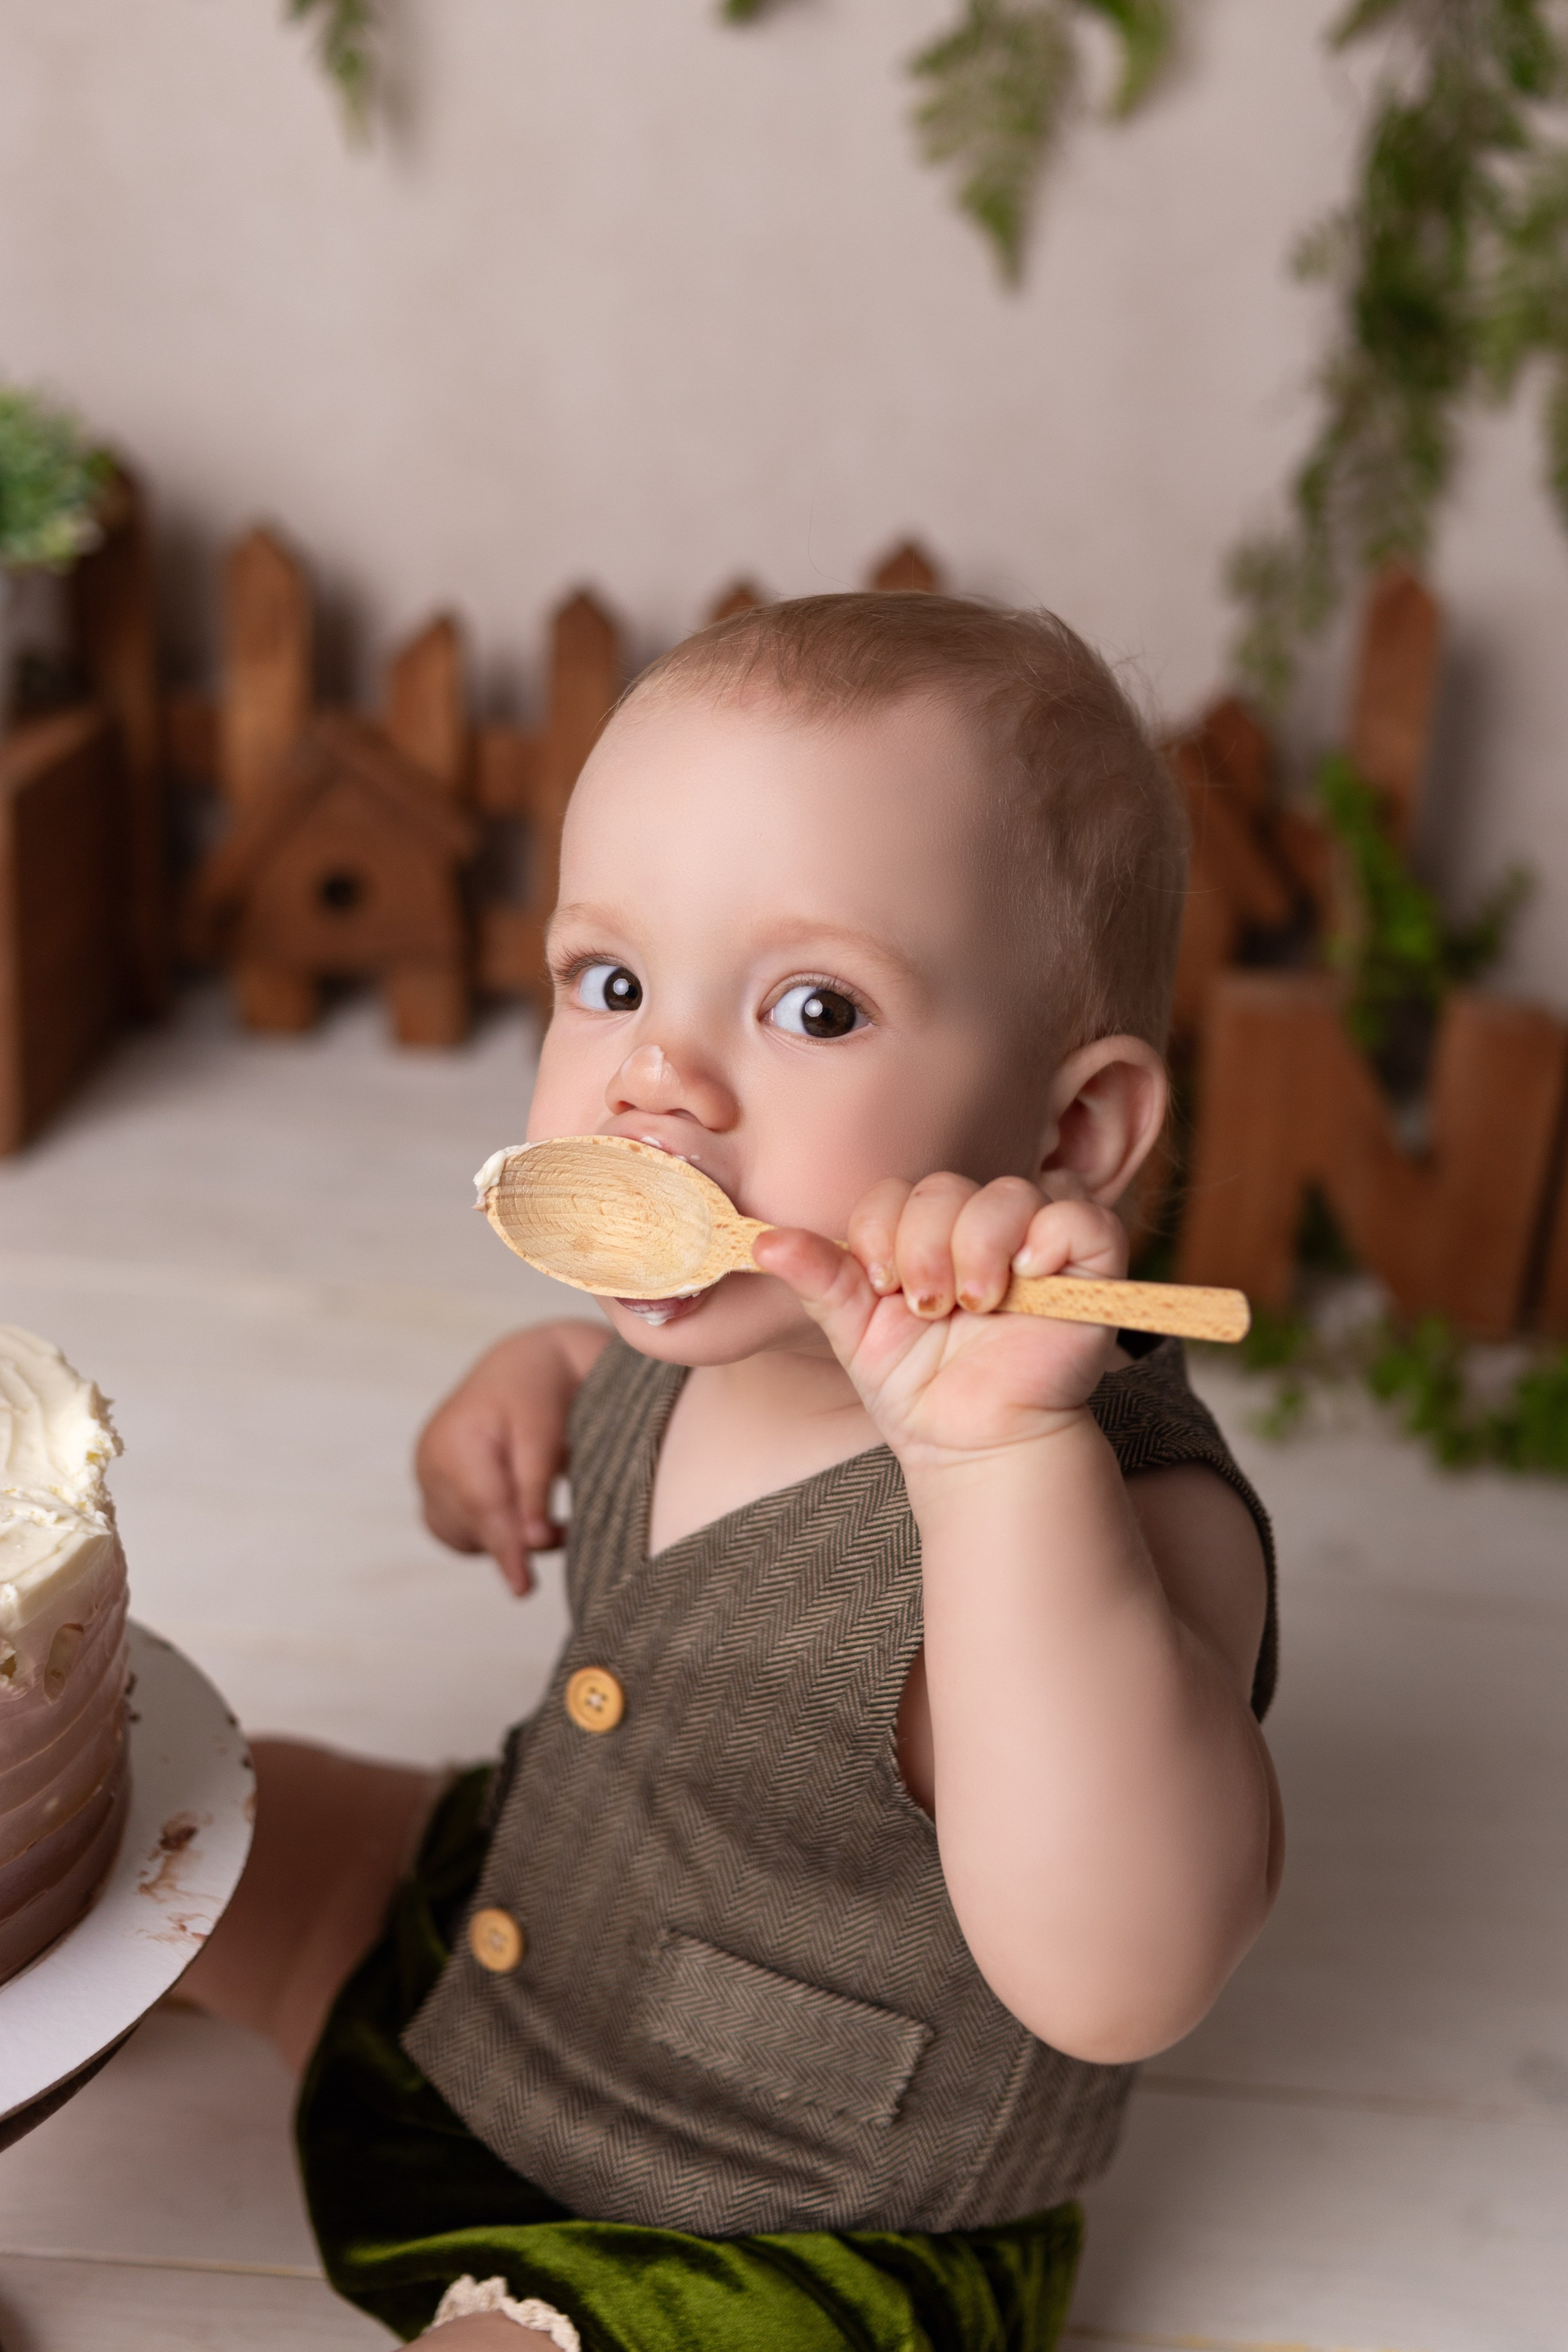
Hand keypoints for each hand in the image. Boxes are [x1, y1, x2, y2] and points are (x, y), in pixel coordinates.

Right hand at [414, 1323, 608, 1593]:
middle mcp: (429, 1459)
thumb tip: (532, 1545)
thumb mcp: (546, 1435)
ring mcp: (424, 1473)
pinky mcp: (431, 1484)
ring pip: (464, 1533)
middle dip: (516, 1540)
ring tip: (546, 1513)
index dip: (506, 1550)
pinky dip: (487, 1528)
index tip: (523, 1589)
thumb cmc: (541, 1395)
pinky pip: (456, 1527)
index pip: (482, 1508)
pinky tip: (517, 1509)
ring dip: (502, 1535)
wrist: (523, 1365)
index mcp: (455, 1441)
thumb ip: (536, 1488)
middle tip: (564, 1532)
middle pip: (473, 1525)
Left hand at [753, 1173, 1126, 1470]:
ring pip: (1008, 1195)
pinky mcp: (1092, 1265)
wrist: (972, 1446)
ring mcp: (1037, 1243)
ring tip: (975, 1306)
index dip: (880, 1232)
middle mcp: (979, 1229)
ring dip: (978, 1249)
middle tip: (930, 1308)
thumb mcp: (855, 1334)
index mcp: (923, 1235)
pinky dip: (1049, 1240)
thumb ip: (818, 1281)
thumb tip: (763, 1241)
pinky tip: (1026, 1282)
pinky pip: (1080, 1217)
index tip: (881, 1287)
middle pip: (946, 1188)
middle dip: (924, 1249)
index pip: (894, 1191)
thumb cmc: (919, 1389)